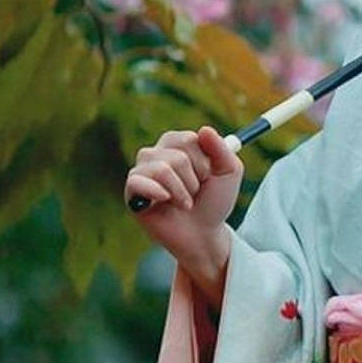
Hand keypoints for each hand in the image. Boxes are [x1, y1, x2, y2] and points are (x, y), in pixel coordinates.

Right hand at [126, 127, 241, 302]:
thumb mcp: (230, 172)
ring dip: (182, 192)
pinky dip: (160, 193)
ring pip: (163, 169)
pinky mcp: (132, 190)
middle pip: (178, 155)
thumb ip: (221, 149)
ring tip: (184, 202)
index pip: (190, 139)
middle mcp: (157, 153)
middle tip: (196, 191)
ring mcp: (142, 171)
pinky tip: (166, 202)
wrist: (203, 233)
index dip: (205, 162)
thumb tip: (204, 129)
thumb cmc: (215, 200)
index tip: (209, 175)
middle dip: (195, 179)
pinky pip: (137, 181)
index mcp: (179, 144)